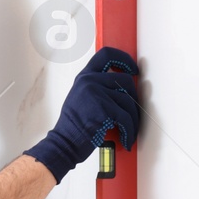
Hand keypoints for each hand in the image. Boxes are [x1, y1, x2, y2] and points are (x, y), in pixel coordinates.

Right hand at [23, 46, 140, 183]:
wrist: (65, 143)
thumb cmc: (74, 126)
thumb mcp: (81, 97)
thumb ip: (97, 87)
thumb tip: (123, 87)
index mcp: (84, 77)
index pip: (107, 55)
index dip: (124, 60)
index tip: (133, 70)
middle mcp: (89, 81)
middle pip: (124, 80)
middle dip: (133, 98)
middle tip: (132, 112)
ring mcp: (96, 93)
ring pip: (128, 101)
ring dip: (133, 119)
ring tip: (129, 130)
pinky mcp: (103, 109)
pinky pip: (126, 118)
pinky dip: (130, 130)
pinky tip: (127, 138)